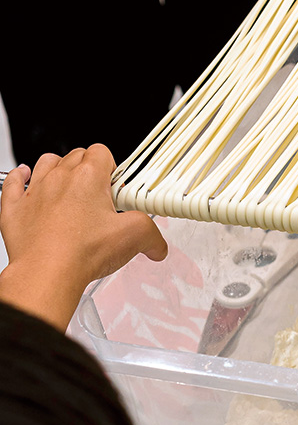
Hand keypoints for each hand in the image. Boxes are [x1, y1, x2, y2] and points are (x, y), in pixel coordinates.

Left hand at [0, 145, 167, 327]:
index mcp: (89, 177)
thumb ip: (153, 236)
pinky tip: (25, 180)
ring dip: (57, 169)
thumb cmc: (83, 252)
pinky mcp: (14, 208)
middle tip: (99, 195)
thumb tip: (157, 245)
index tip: (116, 187)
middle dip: (89, 169)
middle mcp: (60, 177)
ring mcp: (34, 191)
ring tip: (68, 187)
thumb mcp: (135, 237)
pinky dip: (19, 177)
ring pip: (46, 162)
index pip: (102, 152)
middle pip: (76, 155)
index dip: (112, 166)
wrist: (46, 273)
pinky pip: (12, 181)